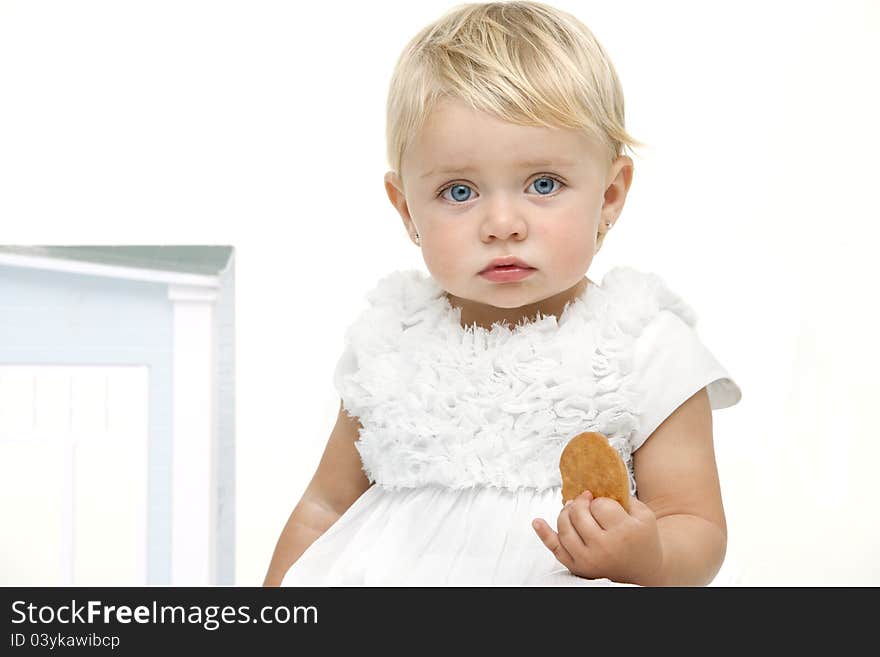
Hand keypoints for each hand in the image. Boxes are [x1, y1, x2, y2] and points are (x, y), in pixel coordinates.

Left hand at [532, 490, 663, 585]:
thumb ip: (623, 495)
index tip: (605, 506)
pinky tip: (536, 521)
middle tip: (586, 501)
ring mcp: (588, 560)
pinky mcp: (577, 567)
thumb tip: (598, 476)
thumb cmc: (642, 539)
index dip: (599, 501)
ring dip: (566, 513)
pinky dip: (544, 534)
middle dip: (580, 503)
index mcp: (624, 531)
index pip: (599, 505)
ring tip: (574, 509)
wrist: (643, 571)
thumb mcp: (643, 514)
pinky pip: (555, 549)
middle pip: (579, 515)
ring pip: (565, 528)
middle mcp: (605, 548)